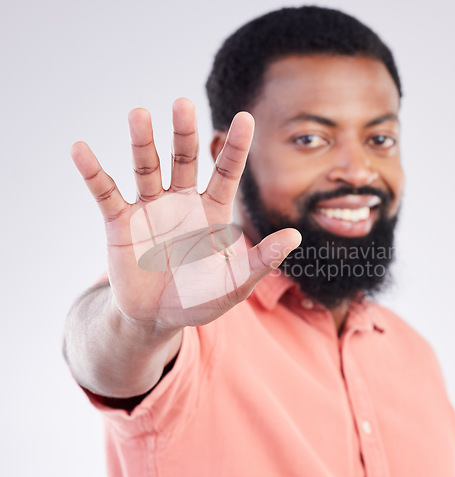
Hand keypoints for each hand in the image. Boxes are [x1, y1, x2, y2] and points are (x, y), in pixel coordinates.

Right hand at [71, 98, 300, 332]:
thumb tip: (296, 235)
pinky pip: (106, 193)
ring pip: (146, 168)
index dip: (235, 147)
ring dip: (142, 142)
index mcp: (212, 212)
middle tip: (182, 104)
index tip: (245, 118)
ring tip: (139, 114)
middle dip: (184, 133)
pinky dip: (93, 173)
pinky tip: (80, 149)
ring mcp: (149, 209)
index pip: (226, 172)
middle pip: (184, 159)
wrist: (157, 317)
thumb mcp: (235, 283)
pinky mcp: (120, 222)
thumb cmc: (200, 299)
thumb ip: (262, 260)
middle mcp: (181, 202)